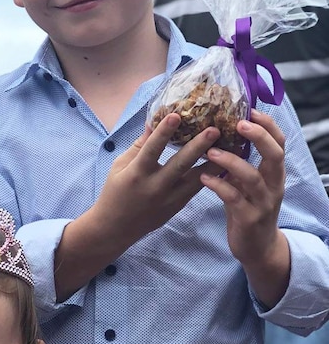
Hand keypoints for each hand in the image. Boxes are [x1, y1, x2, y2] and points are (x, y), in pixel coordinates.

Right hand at [95, 114, 221, 245]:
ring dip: (213, 161)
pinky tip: (222, 162)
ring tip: (230, 145)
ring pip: (197, 178)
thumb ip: (138, 146)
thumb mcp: (119, 166)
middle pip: (180, 164)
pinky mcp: (178, 206)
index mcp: (136, 174)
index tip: (176, 115)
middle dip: (198, 146)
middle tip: (214, 129)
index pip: (152, 149)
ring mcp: (169, 199)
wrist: (116, 227)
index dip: (164, 132)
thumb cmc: (114, 192)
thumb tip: (152, 123)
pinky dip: (210, 174)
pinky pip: (197, 188)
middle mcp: (155, 186)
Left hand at [200, 110, 288, 273]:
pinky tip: (203, 178)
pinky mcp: (249, 218)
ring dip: (231, 161)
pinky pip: (234, 198)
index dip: (268, 126)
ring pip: (252, 177)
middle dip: (259, 137)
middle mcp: (273, 186)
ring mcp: (263, 203)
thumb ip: (241, 163)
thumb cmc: (247, 209)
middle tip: (238, 123)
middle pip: (275, 156)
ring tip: (210, 151)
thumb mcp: (248, 184)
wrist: (257, 248)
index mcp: (274, 174)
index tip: (251, 110)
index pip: (279, 144)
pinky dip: (218, 186)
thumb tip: (220, 134)